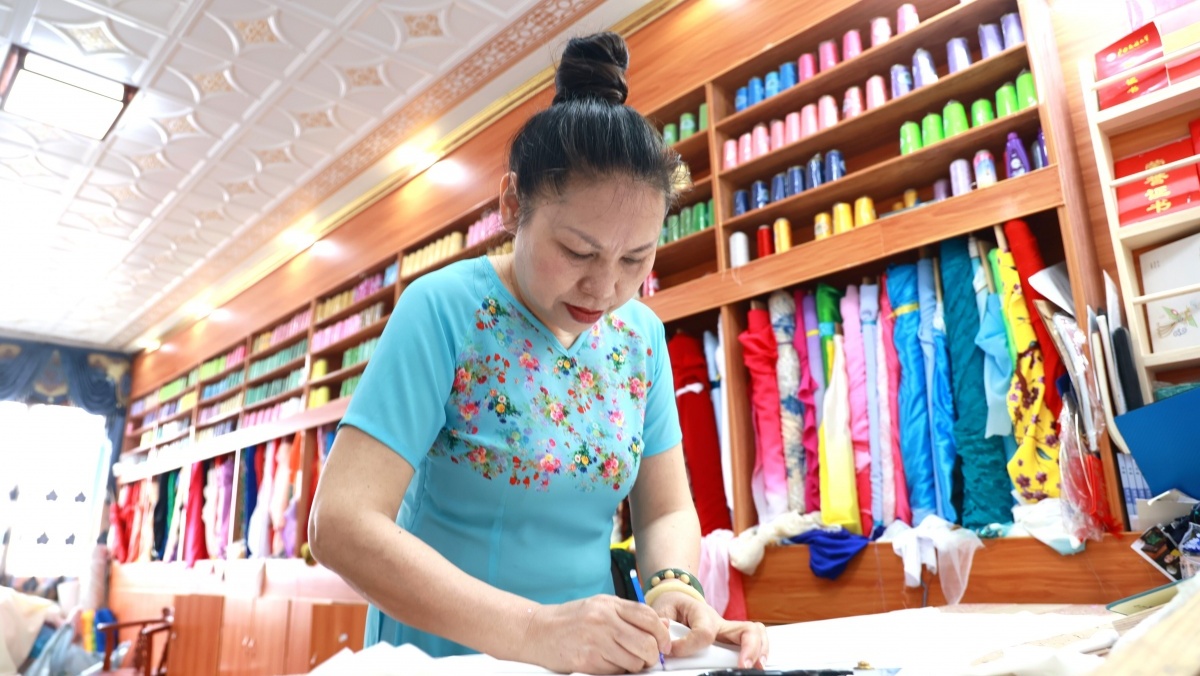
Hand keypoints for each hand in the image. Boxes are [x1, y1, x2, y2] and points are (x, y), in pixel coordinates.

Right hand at [521, 595, 671, 673]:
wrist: (537, 631)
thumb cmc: (570, 618)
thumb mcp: (601, 607)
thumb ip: (631, 614)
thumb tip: (663, 625)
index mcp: (609, 604)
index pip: (649, 617)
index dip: (662, 634)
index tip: (664, 644)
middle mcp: (604, 620)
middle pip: (646, 643)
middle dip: (652, 655)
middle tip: (648, 657)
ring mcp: (595, 641)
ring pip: (634, 662)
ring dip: (634, 666)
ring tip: (623, 659)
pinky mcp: (587, 661)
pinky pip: (616, 672)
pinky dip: (617, 671)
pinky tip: (607, 663)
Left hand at [649, 590, 768, 668]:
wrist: (679, 597)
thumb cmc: (674, 604)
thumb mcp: (662, 610)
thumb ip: (661, 623)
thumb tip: (665, 639)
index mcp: (702, 614)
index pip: (704, 633)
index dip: (688, 645)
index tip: (671, 650)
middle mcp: (721, 623)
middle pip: (746, 630)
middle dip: (749, 648)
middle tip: (744, 666)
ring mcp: (729, 631)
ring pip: (755, 634)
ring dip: (759, 650)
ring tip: (755, 667)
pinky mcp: (731, 639)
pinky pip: (752, 641)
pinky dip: (759, 652)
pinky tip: (756, 665)